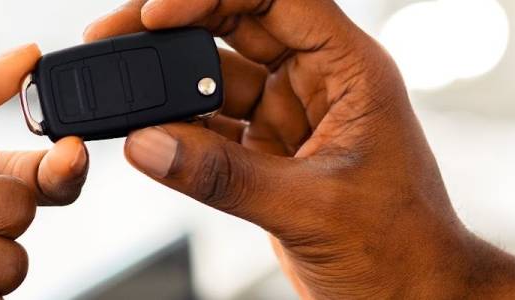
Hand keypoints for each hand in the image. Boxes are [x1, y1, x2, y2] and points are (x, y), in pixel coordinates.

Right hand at [87, 0, 514, 297]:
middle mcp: (319, 83)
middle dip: (174, 28)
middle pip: (236, 27)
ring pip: (217, 77)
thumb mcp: (311, 210)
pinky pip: (211, 127)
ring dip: (168, 82)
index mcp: (349, 71)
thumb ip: (225, 176)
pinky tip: (142, 131)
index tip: (157, 12)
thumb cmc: (401, 251)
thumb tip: (147, 144)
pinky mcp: (270, 155)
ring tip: (119, 88)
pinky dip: (175, 129)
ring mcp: (292, 117)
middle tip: (114, 36)